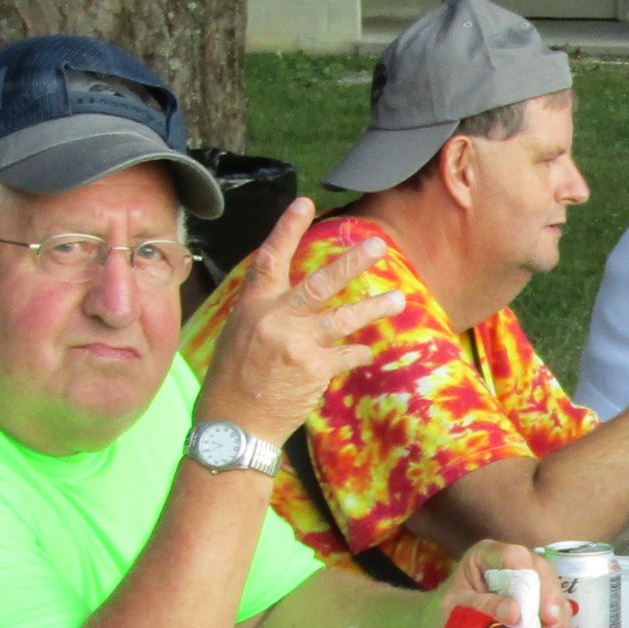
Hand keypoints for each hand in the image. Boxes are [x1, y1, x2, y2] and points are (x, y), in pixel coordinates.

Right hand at [194, 199, 401, 440]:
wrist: (233, 424)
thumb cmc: (231, 380)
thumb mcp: (237, 336)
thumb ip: (264, 313)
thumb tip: (288, 298)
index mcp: (252, 306)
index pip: (270, 259)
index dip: (287, 229)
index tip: (305, 203)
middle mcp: (275, 319)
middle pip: (319, 283)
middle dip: (352, 262)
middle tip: (378, 245)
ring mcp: (297, 344)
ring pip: (343, 318)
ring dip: (373, 308)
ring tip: (398, 299)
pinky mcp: (314, 370)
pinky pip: (346, 354)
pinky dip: (357, 351)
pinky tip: (367, 349)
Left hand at [439, 539, 564, 627]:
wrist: (440, 627)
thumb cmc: (444, 612)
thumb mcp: (456, 608)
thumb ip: (484, 606)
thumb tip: (516, 613)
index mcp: (487, 555)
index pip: (513, 555)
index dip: (526, 574)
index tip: (528, 602)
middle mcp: (511, 564)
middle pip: (540, 571)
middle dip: (548, 597)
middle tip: (550, 621)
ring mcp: (526, 583)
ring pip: (552, 591)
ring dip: (556, 616)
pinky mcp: (534, 604)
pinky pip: (553, 610)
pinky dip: (555, 626)